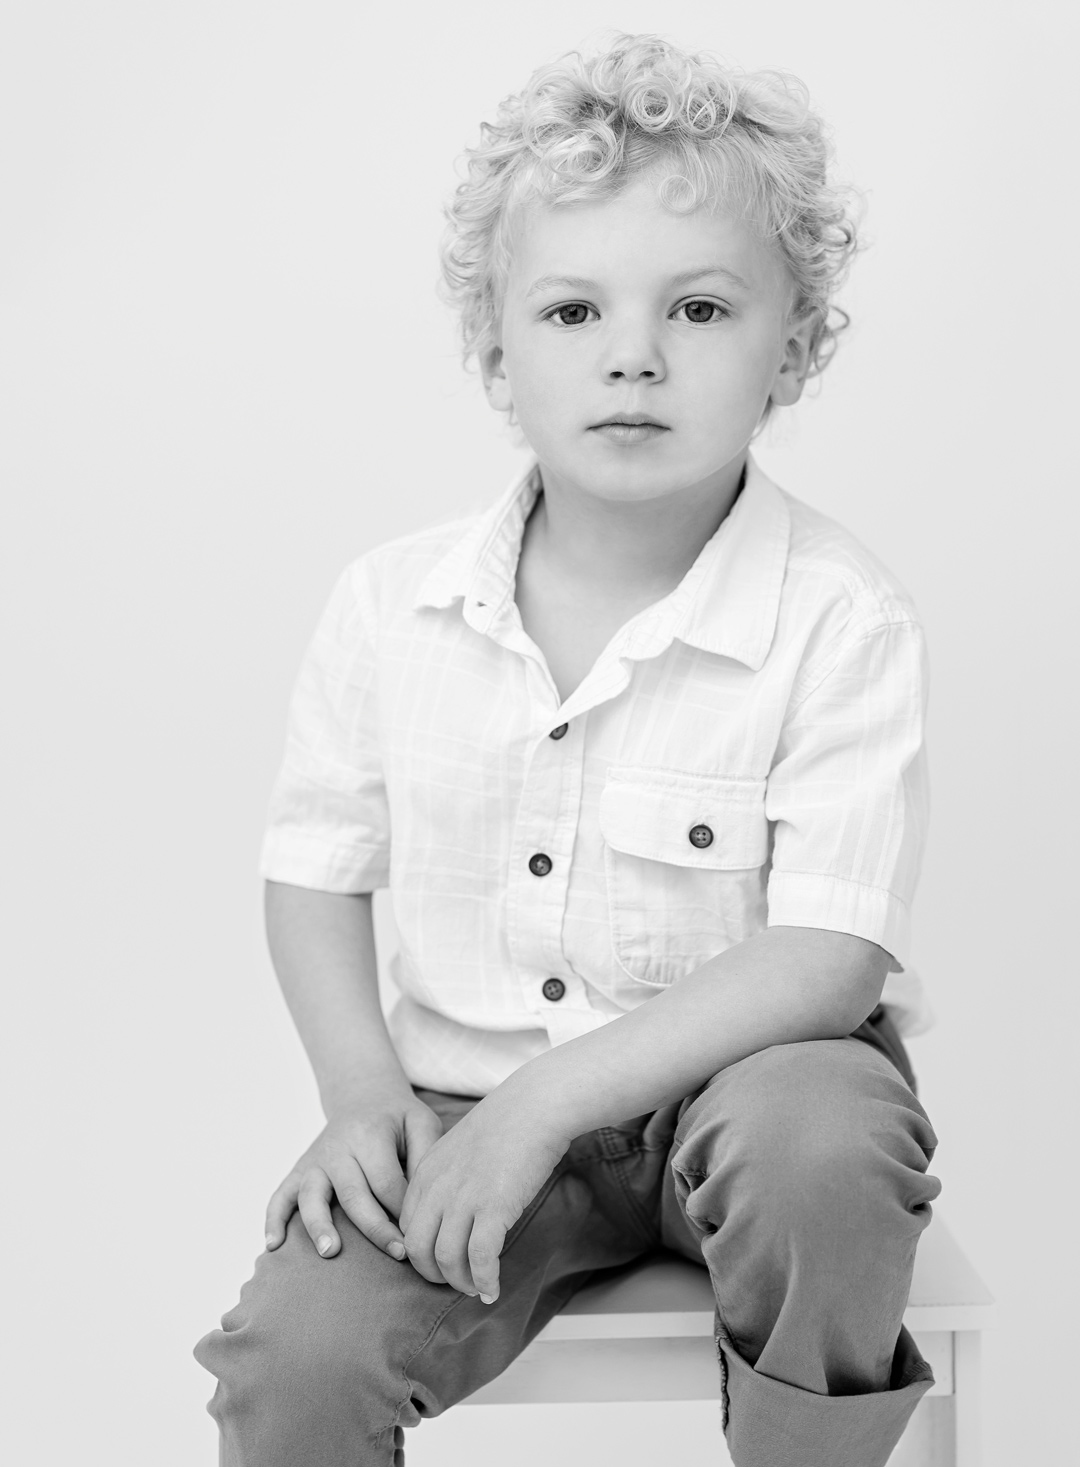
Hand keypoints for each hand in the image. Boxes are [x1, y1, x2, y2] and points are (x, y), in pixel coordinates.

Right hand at [264, 1082, 442, 1260]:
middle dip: (376, 1229)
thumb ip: (426, 1156)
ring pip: (312, 1196)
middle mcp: (337, 1147)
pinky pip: (280, 1195)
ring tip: (331, 1252)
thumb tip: (421, 1201)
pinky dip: (273, 1219)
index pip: (386, 1182)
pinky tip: (273, 1246)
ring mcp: (315, 1160)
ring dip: (319, 1225)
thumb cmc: (398, 1117)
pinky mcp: (300, 1170)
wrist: (364, 1095)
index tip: (420, 1231)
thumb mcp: (422, 1123)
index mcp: (369, 1134)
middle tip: (399, 1254)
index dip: (404, 1210)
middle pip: (353, 1195)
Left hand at [397, 1092, 567, 1301]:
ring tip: (475, 1289)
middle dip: (434, 1275)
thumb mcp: (460, 1146)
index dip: (421, 1253)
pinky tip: (493, 1290)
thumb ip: (448, 1175)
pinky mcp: (494, 1207)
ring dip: (460, 1283)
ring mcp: (464, 1198)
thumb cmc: (506, 1123)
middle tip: (455, 1283)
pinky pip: (481, 1259)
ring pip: (446, 1259)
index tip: (440, 1263)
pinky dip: (484, 1281)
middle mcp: (437, 1187)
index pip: (407, 1226)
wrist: (535, 1105)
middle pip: (417, 1249)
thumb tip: (456, 1208)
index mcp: (426, 1171)